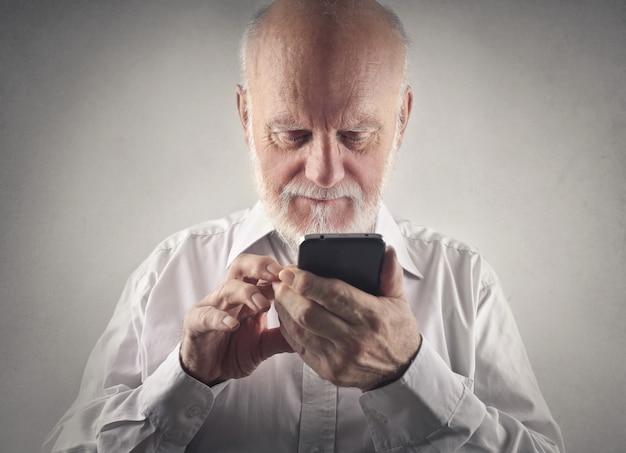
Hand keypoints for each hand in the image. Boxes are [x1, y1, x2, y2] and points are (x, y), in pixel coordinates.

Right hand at [180, 254, 292, 384]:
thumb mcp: (264, 345)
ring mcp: (212, 307)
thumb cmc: (233, 350)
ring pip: (227, 288)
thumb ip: (284, 336)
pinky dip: (219, 318)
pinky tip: (232, 324)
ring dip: (246, 292)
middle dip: (260, 266)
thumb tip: (312, 333)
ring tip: (262, 304)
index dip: (280, 271)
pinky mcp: (196, 323)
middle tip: (278, 274)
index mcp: (249, 296)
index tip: (298, 274)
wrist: (205, 372)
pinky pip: (206, 316)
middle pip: (243, 267)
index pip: (263, 273)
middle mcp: (231, 296)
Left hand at [273, 247, 420, 390]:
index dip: (307, 281)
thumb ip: (390, 273)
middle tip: (279, 280)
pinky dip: (288, 328)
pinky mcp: (328, 371)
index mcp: (372, 317)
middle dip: (288, 294)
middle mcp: (354, 340)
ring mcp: (339, 359)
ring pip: (299, 331)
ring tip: (280, 293)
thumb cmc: (397, 330)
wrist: (401, 371)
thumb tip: (385, 250)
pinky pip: (299, 347)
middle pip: (308, 314)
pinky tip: (286, 313)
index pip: (333, 295)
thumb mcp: (399, 300)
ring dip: (284, 309)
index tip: (290, 270)